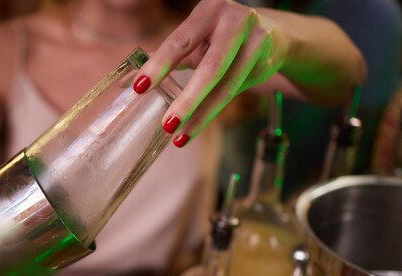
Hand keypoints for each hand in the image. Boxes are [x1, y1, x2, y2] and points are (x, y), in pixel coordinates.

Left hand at [133, 0, 364, 146]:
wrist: (274, 33)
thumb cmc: (221, 37)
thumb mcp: (196, 40)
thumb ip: (168, 58)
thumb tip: (127, 81)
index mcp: (208, 11)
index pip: (180, 41)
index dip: (160, 65)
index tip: (140, 86)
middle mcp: (233, 20)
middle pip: (210, 67)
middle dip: (188, 99)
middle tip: (167, 124)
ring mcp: (255, 39)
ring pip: (226, 85)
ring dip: (201, 114)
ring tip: (178, 136)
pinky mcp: (266, 59)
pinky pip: (236, 91)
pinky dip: (213, 112)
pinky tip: (195, 127)